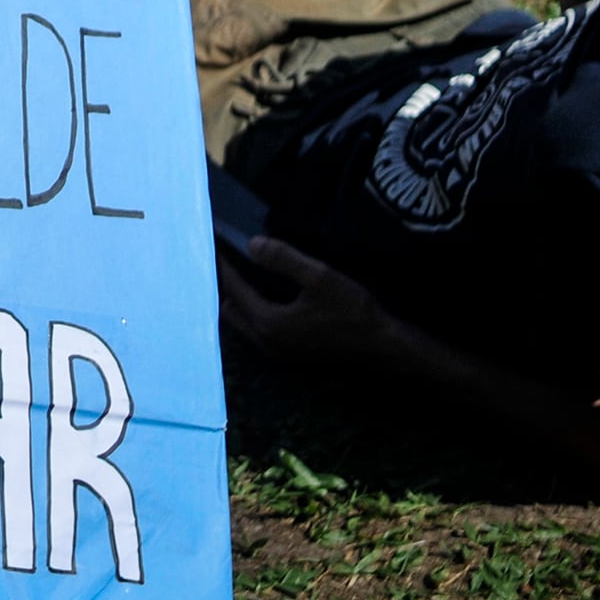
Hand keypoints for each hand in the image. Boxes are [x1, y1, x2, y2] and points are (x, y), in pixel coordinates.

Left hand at [217, 234, 394, 365]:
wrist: (384, 348)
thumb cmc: (353, 312)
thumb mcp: (321, 277)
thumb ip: (283, 259)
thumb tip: (252, 244)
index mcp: (268, 323)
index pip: (233, 289)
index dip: (223, 265)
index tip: (215, 244)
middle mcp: (266, 342)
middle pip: (230, 310)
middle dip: (226, 285)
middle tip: (228, 259)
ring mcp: (278, 353)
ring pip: (244, 323)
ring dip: (239, 300)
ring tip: (244, 273)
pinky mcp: (291, 355)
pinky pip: (259, 330)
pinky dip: (254, 311)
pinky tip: (267, 294)